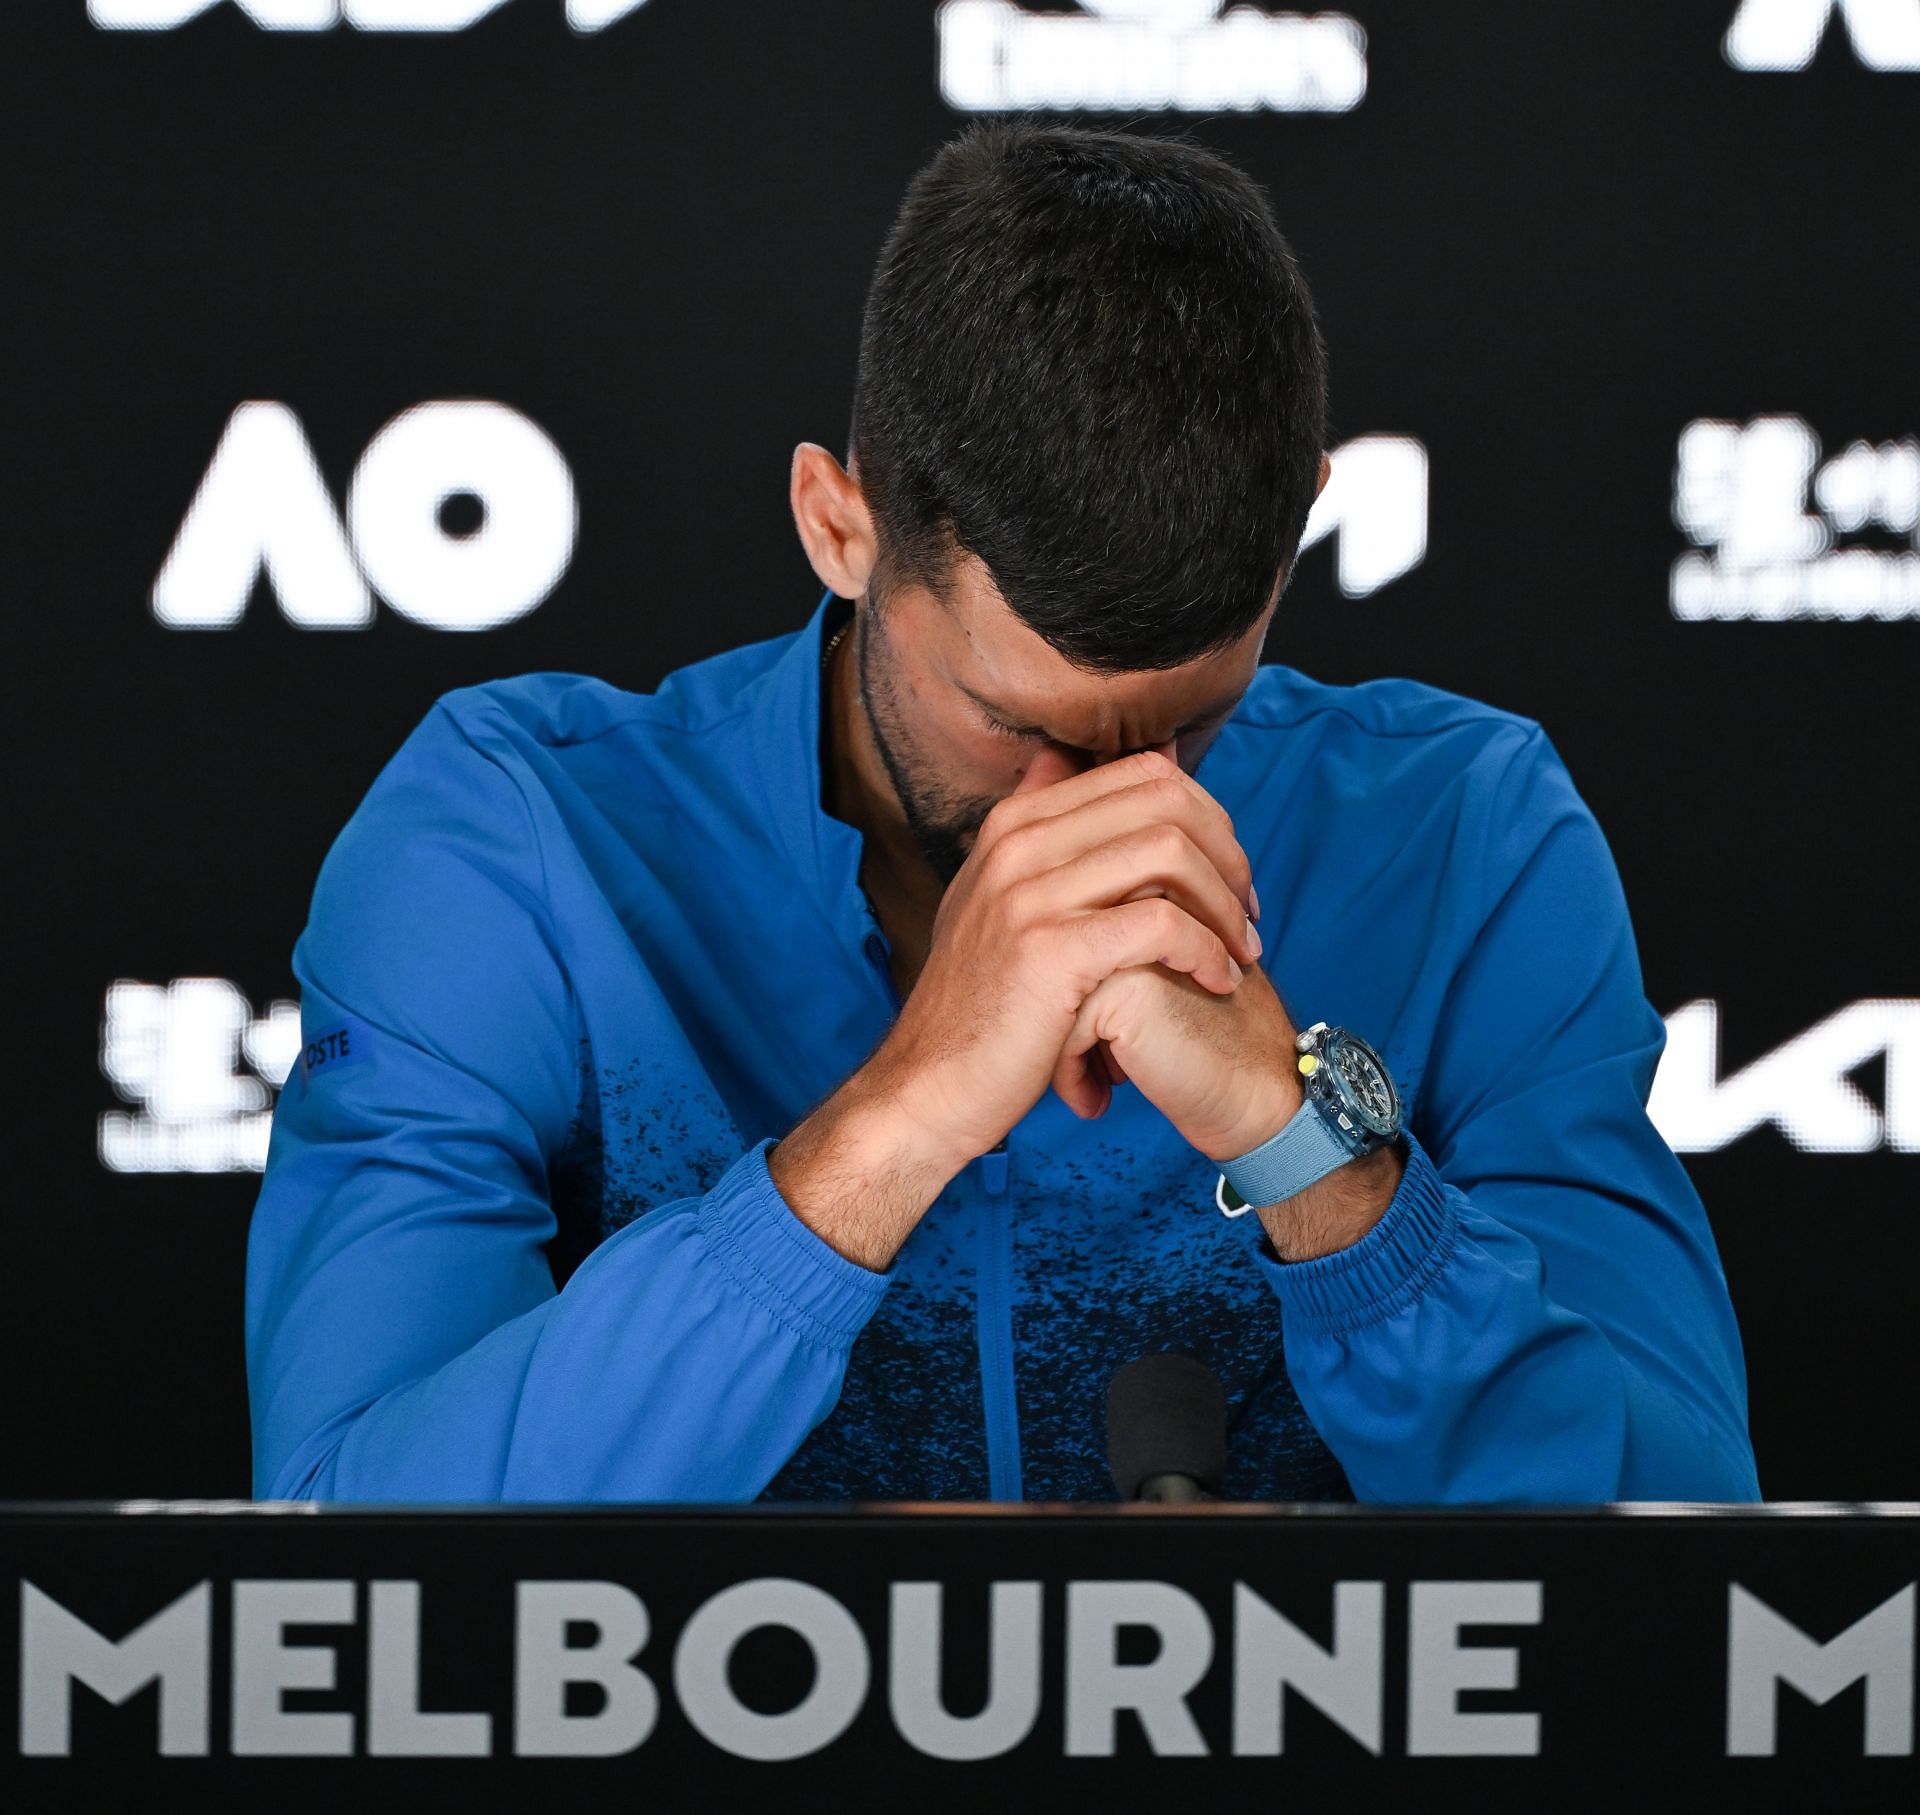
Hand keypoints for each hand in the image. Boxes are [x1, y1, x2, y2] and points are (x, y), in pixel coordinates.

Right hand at [867, 746, 1263, 1173]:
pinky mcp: (1050, 950)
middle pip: (1166, 798)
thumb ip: (1048, 836)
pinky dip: (1206, 950)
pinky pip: (1161, 923)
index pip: (1143, 773)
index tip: (1227, 878)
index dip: (1207, 818)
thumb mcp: (997, 902)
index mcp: (1015, 823)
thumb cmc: (983, 1007)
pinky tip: (1217, 982)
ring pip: (1171, 852)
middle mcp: (1018, 843)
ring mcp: (1029, 893)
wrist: (928, 1088)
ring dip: (1225, 904)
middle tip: (1247, 915)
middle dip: (1227, 854)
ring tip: (1241, 953)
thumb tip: (1088, 762)